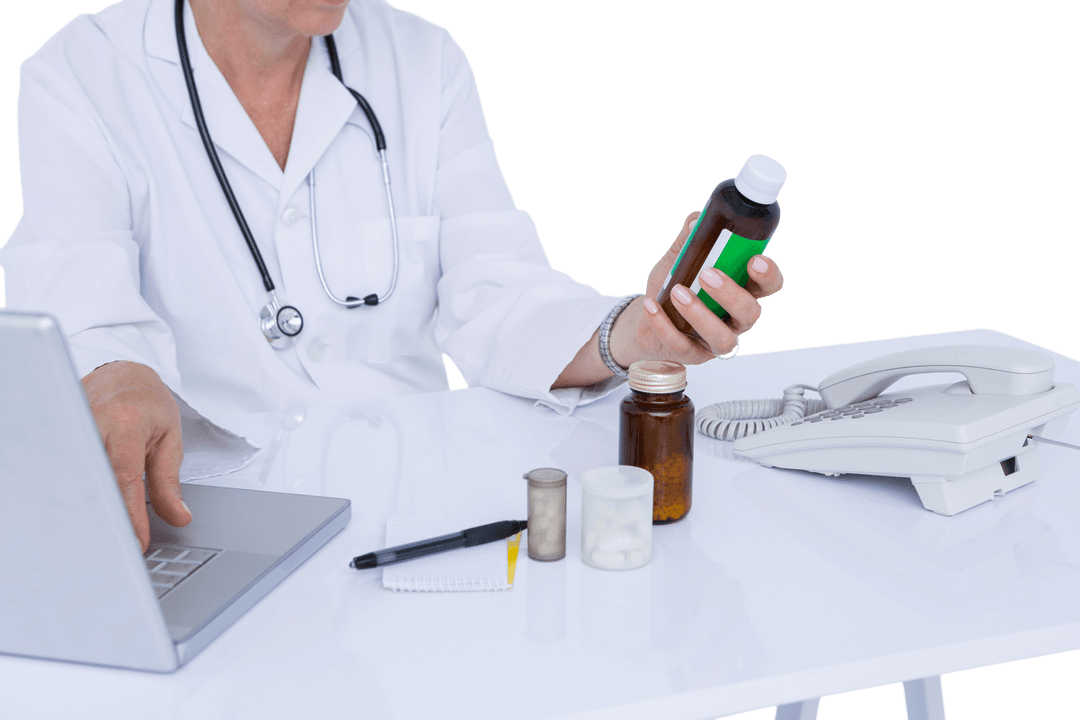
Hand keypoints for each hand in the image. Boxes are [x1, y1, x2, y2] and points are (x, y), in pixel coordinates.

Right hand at [81, 361, 190, 551]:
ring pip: (77, 476)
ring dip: (88, 506)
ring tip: (101, 535)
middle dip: (105, 516)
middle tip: (117, 546)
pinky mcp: (60, 432)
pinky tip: (83, 512)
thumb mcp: (169, 438)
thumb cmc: (148, 404)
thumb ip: (169, 481)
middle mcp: (93, 423)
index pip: (125, 478)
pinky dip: (76, 492)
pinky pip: (68, 468)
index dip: (130, 515)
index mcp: (126, 424)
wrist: (123, 372)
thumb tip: (179, 517)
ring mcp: (71, 426)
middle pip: (94, 480)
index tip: (136, 542)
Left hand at [611, 211, 784, 367]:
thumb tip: (697, 221)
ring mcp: (715, 340)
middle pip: (750, 312)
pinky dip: (665, 326)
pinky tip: (652, 305)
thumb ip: (690, 238)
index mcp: (742, 290)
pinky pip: (683, 347)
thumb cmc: (674, 284)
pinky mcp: (693, 356)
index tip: (754, 260)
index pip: (768, 285)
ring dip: (700, 314)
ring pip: (722, 338)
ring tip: (677, 292)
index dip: (768, 275)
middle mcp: (735, 318)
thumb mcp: (679, 257)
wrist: (646, 314)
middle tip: (707, 274)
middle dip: (731, 293)